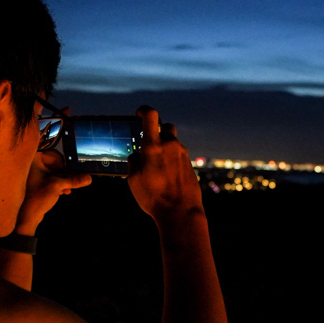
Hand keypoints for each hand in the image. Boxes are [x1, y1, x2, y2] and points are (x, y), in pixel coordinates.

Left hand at [15, 107, 91, 234]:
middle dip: (64, 169)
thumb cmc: (34, 199)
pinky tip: (62, 192)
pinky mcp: (35, 178)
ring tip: (64, 191)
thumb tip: (90, 177)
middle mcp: (30, 158)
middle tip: (66, 182)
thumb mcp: (57, 187)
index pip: (46, 132)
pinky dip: (58, 181)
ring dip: (62, 178)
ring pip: (55, 167)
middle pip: (55, 155)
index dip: (58, 120)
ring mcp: (32, 168)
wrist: (24, 220)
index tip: (68, 109)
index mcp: (31, 154)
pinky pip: (52, 174)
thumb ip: (73, 180)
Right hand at [127, 106, 203, 226]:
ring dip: (165, 147)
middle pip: (165, 127)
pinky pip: (179, 155)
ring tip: (157, 166)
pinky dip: (172, 159)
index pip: (151, 115)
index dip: (144, 110)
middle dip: (157, 132)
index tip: (139, 114)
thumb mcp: (133, 180)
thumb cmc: (154, 198)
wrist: (180, 212)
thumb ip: (133, 162)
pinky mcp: (190, 164)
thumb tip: (136, 155)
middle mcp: (170, 146)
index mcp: (153, 146)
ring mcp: (182, 154)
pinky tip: (166, 175)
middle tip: (149, 145)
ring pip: (173, 142)